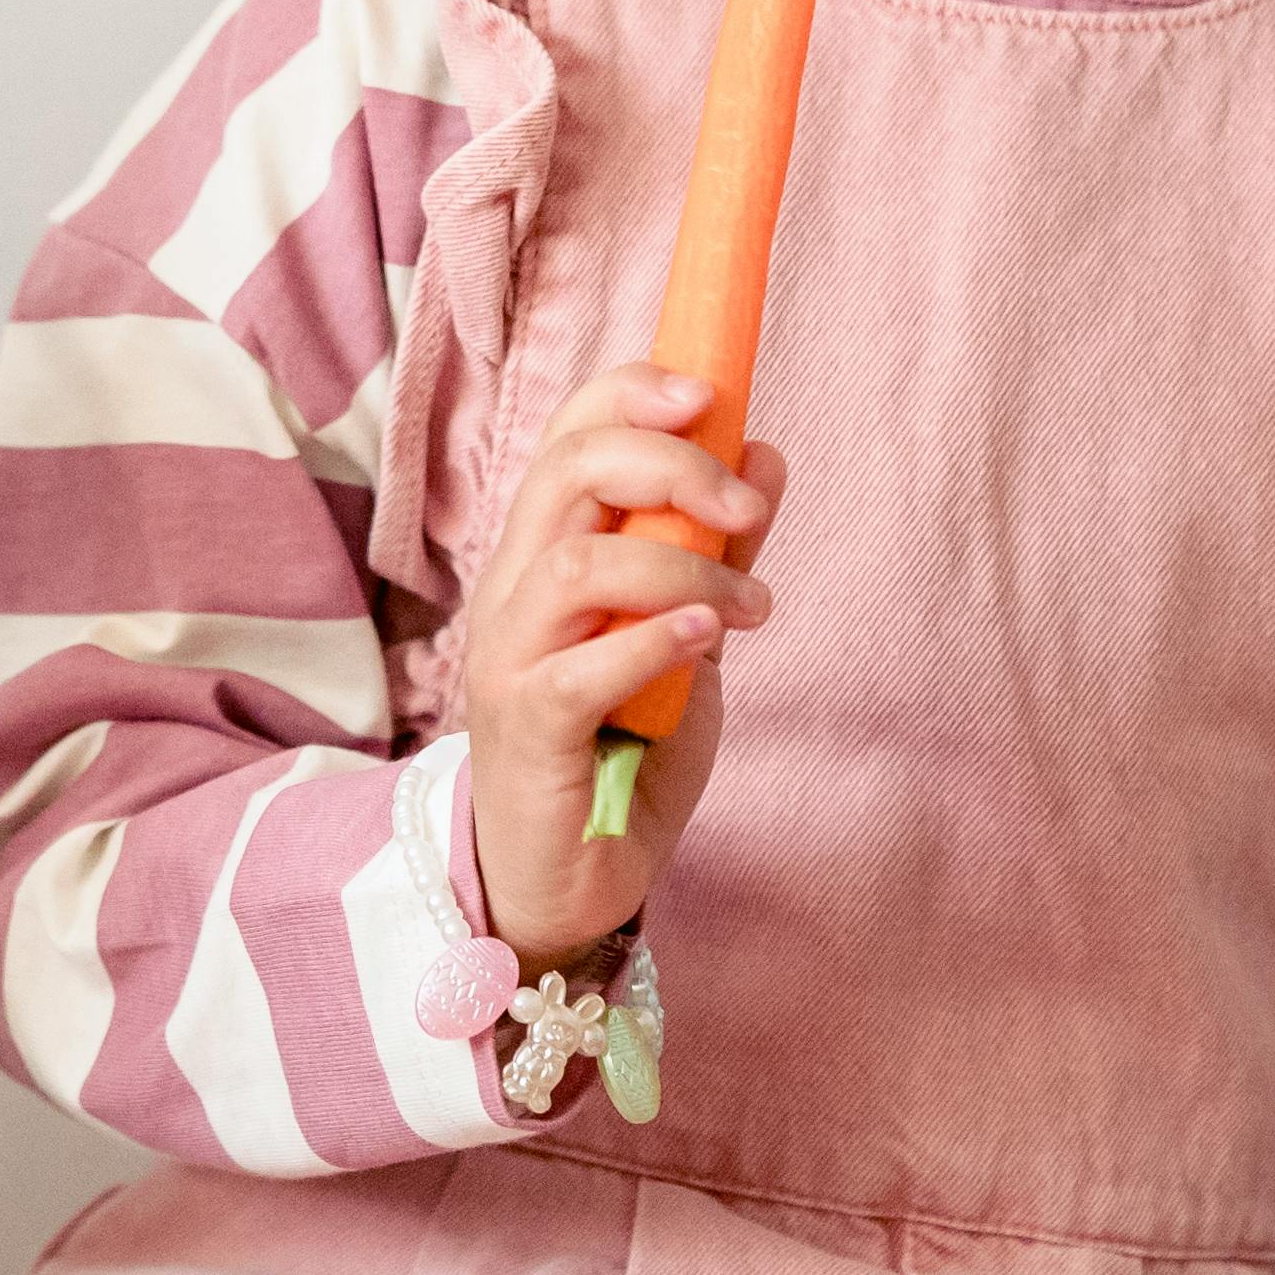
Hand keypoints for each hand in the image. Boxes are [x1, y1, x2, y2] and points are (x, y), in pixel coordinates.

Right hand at [457, 361, 782, 963]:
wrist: (571, 880)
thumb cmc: (623, 753)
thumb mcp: (689, 639)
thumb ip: (715, 554)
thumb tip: (765, 455)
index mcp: (543, 553)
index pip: (568, 434)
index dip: (633, 394)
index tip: (711, 396)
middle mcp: (512, 589)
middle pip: (570, 471)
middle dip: (674, 466)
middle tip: (748, 511)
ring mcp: (509, 657)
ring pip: (578, 561)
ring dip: (684, 568)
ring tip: (747, 609)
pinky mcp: (526, 728)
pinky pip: (583, 666)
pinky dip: (655, 639)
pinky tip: (707, 641)